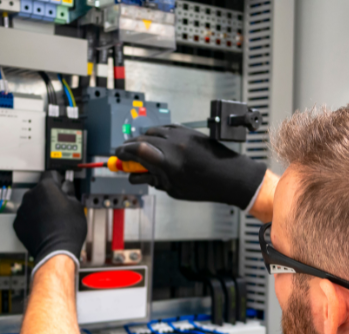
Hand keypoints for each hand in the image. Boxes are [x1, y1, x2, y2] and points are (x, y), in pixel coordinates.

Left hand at [13, 171, 87, 275]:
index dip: (58, 180)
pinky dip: (32, 220)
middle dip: (49, 195)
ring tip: (52, 219)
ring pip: (32, 203)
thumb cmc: (68, 230)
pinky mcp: (18, 223)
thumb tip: (66, 188)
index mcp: (46, 187)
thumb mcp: (77, 205)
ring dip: (39, 208)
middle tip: (60, 206)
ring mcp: (22, 209)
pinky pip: (26, 217)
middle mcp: (31, 195)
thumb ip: (69, 191)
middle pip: (40, 189)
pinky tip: (43, 227)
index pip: (51, 174)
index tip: (61, 184)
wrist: (56, 251)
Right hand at [115, 124, 266, 209]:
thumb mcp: (174, 189)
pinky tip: (156, 142)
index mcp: (169, 163)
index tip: (118, 157)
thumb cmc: (205, 187)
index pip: (137, 151)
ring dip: (142, 139)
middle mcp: (174, 146)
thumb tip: (137, 175)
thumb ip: (153, 180)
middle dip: (129, 147)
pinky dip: (156, 134)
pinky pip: (165, 128)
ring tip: (140, 150)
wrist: (230, 175)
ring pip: (152, 131)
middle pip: (141, 139)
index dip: (123, 153)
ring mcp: (181, 136)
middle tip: (124, 155)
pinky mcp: (188, 131)